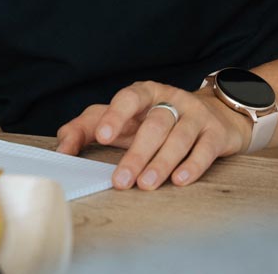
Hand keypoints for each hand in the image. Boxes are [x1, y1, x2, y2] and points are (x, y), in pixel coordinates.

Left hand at [55, 81, 251, 189]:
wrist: (215, 115)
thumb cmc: (156, 121)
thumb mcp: (123, 120)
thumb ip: (88, 128)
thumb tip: (61, 147)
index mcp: (145, 93)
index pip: (129, 97)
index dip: (115, 115)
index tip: (102, 136)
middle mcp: (171, 99)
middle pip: (154, 123)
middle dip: (137, 153)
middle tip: (121, 180)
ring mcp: (196, 115)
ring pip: (179, 136)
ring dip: (162, 162)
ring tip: (146, 184)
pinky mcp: (216, 133)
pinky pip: (205, 148)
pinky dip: (192, 165)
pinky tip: (180, 180)